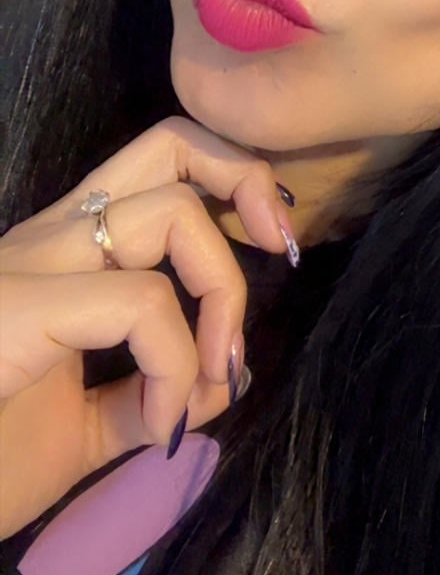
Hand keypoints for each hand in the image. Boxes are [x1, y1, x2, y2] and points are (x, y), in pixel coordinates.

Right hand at [0, 116, 295, 538]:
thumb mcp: (83, 431)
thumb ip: (148, 398)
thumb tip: (221, 380)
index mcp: (64, 255)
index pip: (156, 165)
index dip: (230, 184)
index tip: (272, 251)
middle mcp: (47, 239)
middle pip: (169, 143)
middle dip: (246, 180)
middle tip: (278, 254)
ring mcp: (29, 267)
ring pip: (171, 213)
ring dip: (223, 295)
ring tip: (215, 372)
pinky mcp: (18, 308)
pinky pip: (140, 304)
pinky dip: (178, 366)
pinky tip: (161, 425)